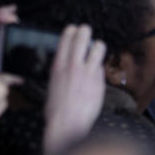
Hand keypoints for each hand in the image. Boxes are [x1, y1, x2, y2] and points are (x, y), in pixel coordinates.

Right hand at [43, 24, 105, 154]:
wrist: (67, 125)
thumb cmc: (56, 110)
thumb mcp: (52, 84)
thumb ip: (60, 70)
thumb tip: (66, 63)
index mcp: (58, 65)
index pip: (66, 37)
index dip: (71, 30)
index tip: (73, 30)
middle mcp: (73, 65)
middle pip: (83, 35)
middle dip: (85, 31)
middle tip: (86, 33)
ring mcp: (88, 72)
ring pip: (99, 46)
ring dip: (98, 46)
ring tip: (96, 51)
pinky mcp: (99, 81)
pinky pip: (102, 67)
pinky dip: (99, 68)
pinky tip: (95, 75)